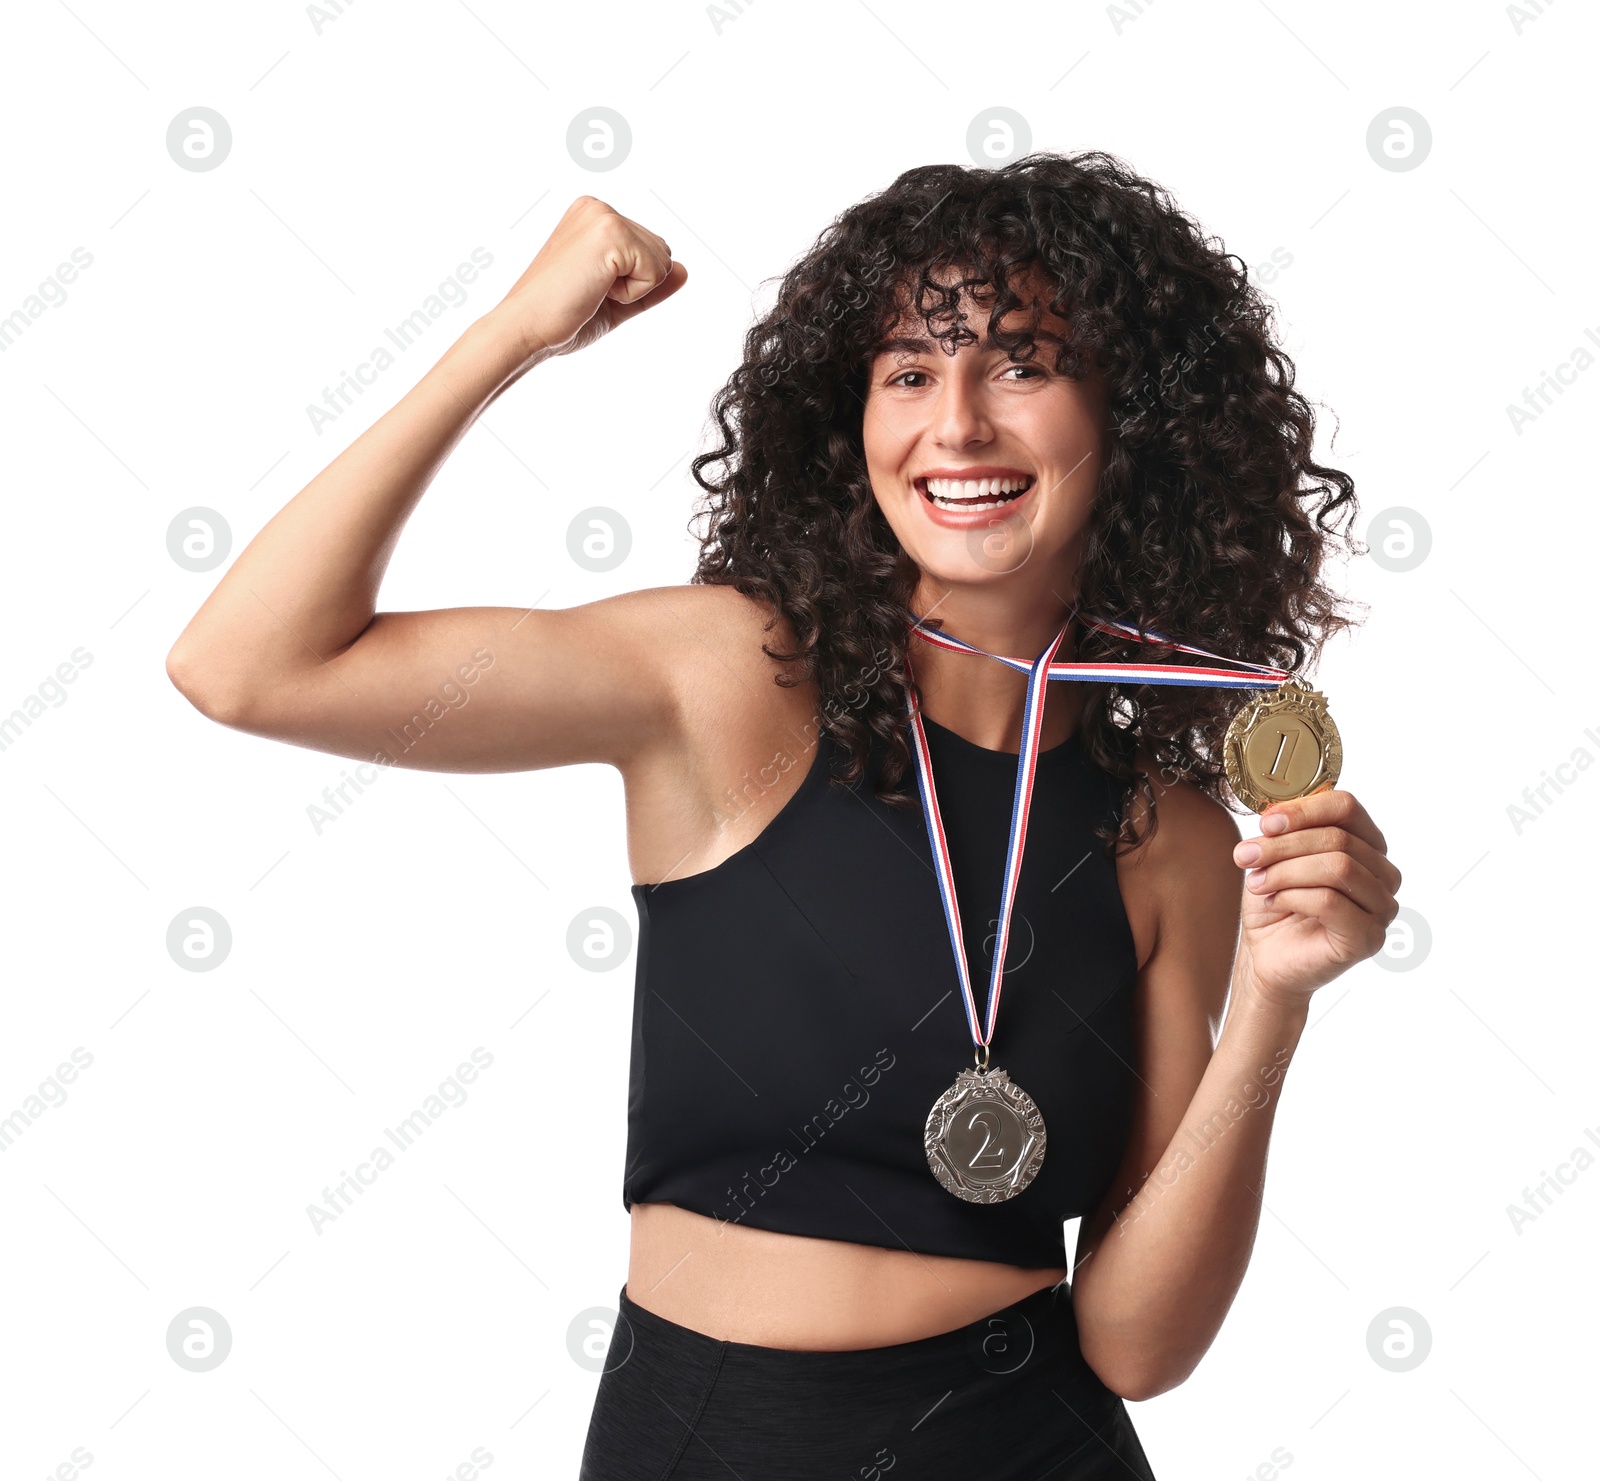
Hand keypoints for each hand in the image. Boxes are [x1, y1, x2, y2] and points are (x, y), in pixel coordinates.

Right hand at [487, 196, 686, 366]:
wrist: (526, 328)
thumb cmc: (560, 317)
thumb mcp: (617, 299)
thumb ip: (650, 283)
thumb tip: (684, 270)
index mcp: (593, 215)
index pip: (651, 250)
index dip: (631, 283)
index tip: (589, 286)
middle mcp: (597, 207)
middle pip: (662, 252)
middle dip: (636, 283)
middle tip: (591, 290)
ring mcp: (603, 216)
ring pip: (662, 261)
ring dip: (634, 288)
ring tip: (591, 288)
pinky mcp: (610, 233)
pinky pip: (655, 271)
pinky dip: (631, 292)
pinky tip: (596, 289)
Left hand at [1229, 790, 1400, 1008]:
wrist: (1266, 955)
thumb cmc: (1276, 903)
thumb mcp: (1274, 857)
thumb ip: (1283, 833)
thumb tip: (1273, 817)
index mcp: (1366, 846)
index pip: (1346, 807)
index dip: (1304, 809)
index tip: (1265, 823)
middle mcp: (1383, 875)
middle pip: (1338, 838)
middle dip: (1283, 845)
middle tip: (1246, 856)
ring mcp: (1381, 909)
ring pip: (1338, 867)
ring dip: (1286, 871)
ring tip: (1257, 883)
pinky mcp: (1368, 939)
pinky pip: (1331, 902)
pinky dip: (1294, 897)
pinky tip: (1274, 902)